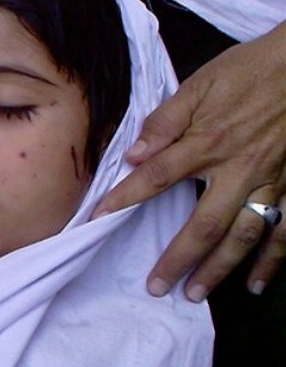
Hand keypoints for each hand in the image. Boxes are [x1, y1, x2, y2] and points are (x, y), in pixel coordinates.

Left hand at [93, 22, 285, 300]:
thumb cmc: (246, 72)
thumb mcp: (199, 85)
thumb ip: (166, 121)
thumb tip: (133, 154)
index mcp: (207, 143)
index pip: (156, 178)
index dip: (125, 199)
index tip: (99, 219)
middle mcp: (237, 171)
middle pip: (202, 224)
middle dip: (176, 258)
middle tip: (155, 286)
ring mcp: (269, 184)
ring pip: (242, 236)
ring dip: (218, 269)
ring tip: (194, 294)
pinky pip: (285, 232)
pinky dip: (271, 261)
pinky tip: (254, 284)